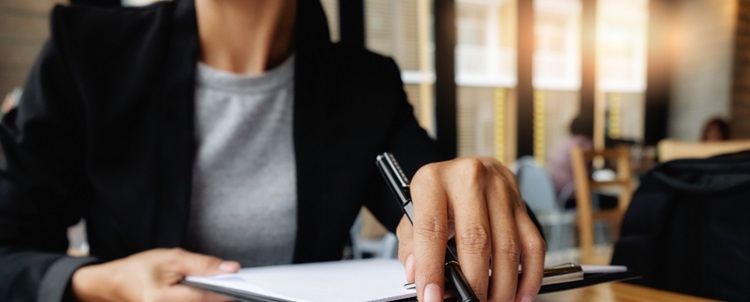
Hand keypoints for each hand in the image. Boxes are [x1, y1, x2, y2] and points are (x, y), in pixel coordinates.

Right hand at [72, 248, 239, 301]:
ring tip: (210, 287)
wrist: (115, 283)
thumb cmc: (138, 269)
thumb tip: (230, 268)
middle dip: (218, 295)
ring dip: (208, 297)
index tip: (242, 286)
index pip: (203, 297)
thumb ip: (202, 264)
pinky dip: (200, 299)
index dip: (225, 292)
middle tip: (229, 284)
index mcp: (161, 299)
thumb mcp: (171, 258)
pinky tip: (202, 293)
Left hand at [397, 158, 544, 301]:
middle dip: (473, 284)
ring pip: (507, 247)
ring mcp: (500, 190)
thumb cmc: (438, 196)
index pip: (432, 229)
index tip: (432, 297)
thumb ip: (410, 245)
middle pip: (476, 241)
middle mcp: (469, 179)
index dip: (431, 269)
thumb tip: (416, 272)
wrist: (464, 171)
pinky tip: (518, 294)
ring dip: (502, 286)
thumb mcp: (411, 214)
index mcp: (433, 181)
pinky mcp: (521, 204)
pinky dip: (529, 276)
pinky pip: (533, 244)